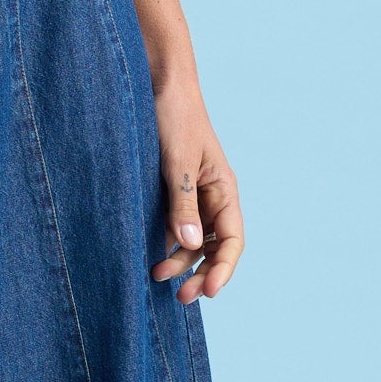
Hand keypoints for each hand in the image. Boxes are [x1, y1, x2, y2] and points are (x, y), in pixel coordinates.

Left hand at [150, 89, 242, 303]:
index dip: (223, 269)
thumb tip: (188, 245)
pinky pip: (172, 225)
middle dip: (200, 273)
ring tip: (155, 276)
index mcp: (224, 190)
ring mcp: (191, 195)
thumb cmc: (173, 117)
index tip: (208, 292)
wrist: (156, 83)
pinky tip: (148, 253)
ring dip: (178, 261)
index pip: (232, 241)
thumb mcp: (177, 162)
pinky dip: (164, 243)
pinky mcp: (169, 191)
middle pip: (213, 247)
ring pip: (191, 240)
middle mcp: (211, 196)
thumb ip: (182, 204)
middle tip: (180, 297)